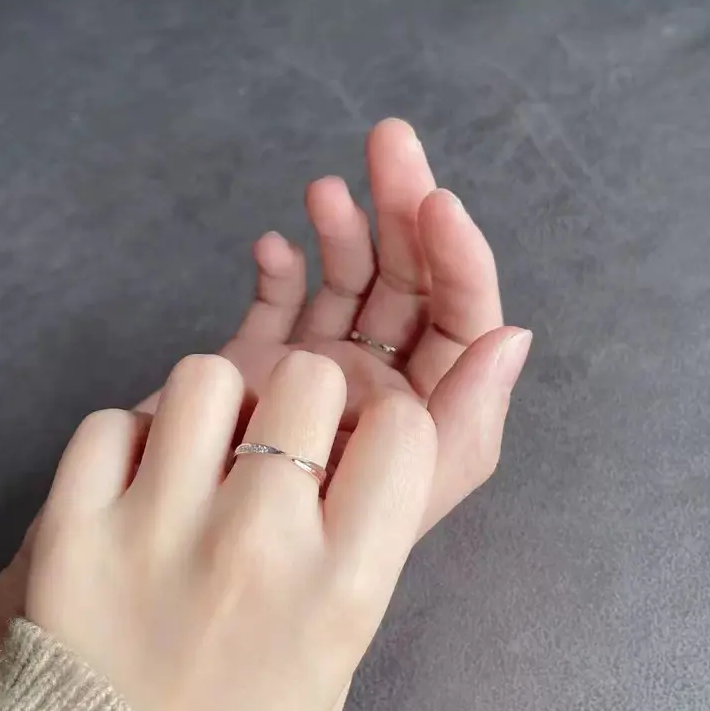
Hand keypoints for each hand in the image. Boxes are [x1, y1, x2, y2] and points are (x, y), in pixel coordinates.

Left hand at [28, 350, 437, 710]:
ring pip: (204, 376)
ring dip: (213, 409)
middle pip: (307, 376)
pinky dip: (126, 446)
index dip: (385, 430)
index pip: (402, 428)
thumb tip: (384, 434)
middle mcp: (258, 544)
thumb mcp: (340, 656)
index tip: (357, 453)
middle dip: (301, 403)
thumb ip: (364, 543)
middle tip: (274, 451)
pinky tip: (133, 492)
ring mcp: (159, 530)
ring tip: (198, 464)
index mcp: (342, 586)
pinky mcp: (72, 531)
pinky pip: (112, 423)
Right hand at [222, 118, 528, 533]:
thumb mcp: (408, 487)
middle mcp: (380, 383)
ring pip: (347, 281)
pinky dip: (278, 269)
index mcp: (428, 410)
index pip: (461, 317)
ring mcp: (318, 370)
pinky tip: (272, 247)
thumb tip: (514, 336)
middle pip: (407, 281)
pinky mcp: (258, 364)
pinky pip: (278, 303)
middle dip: (403, 208)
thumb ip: (467, 418)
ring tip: (323, 191)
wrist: (195, 569)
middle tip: (389, 141)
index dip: (458, 254)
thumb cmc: (309, 543)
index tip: (436, 203)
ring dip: (343, 228)